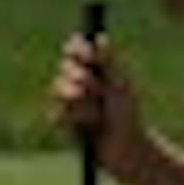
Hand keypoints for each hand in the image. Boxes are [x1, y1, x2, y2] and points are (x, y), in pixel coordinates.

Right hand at [50, 33, 144, 168]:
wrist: (124, 147)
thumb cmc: (126, 114)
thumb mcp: (120, 85)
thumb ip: (109, 62)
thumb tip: (100, 37)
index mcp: (93, 68)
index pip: (76, 49)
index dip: (77, 48)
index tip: (86, 53)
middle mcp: (78, 80)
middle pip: (65, 66)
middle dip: (79, 75)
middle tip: (93, 85)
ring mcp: (67, 99)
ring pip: (58, 88)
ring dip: (77, 98)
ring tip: (94, 113)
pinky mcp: (61, 119)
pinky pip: (57, 112)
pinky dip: (72, 118)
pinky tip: (87, 126)